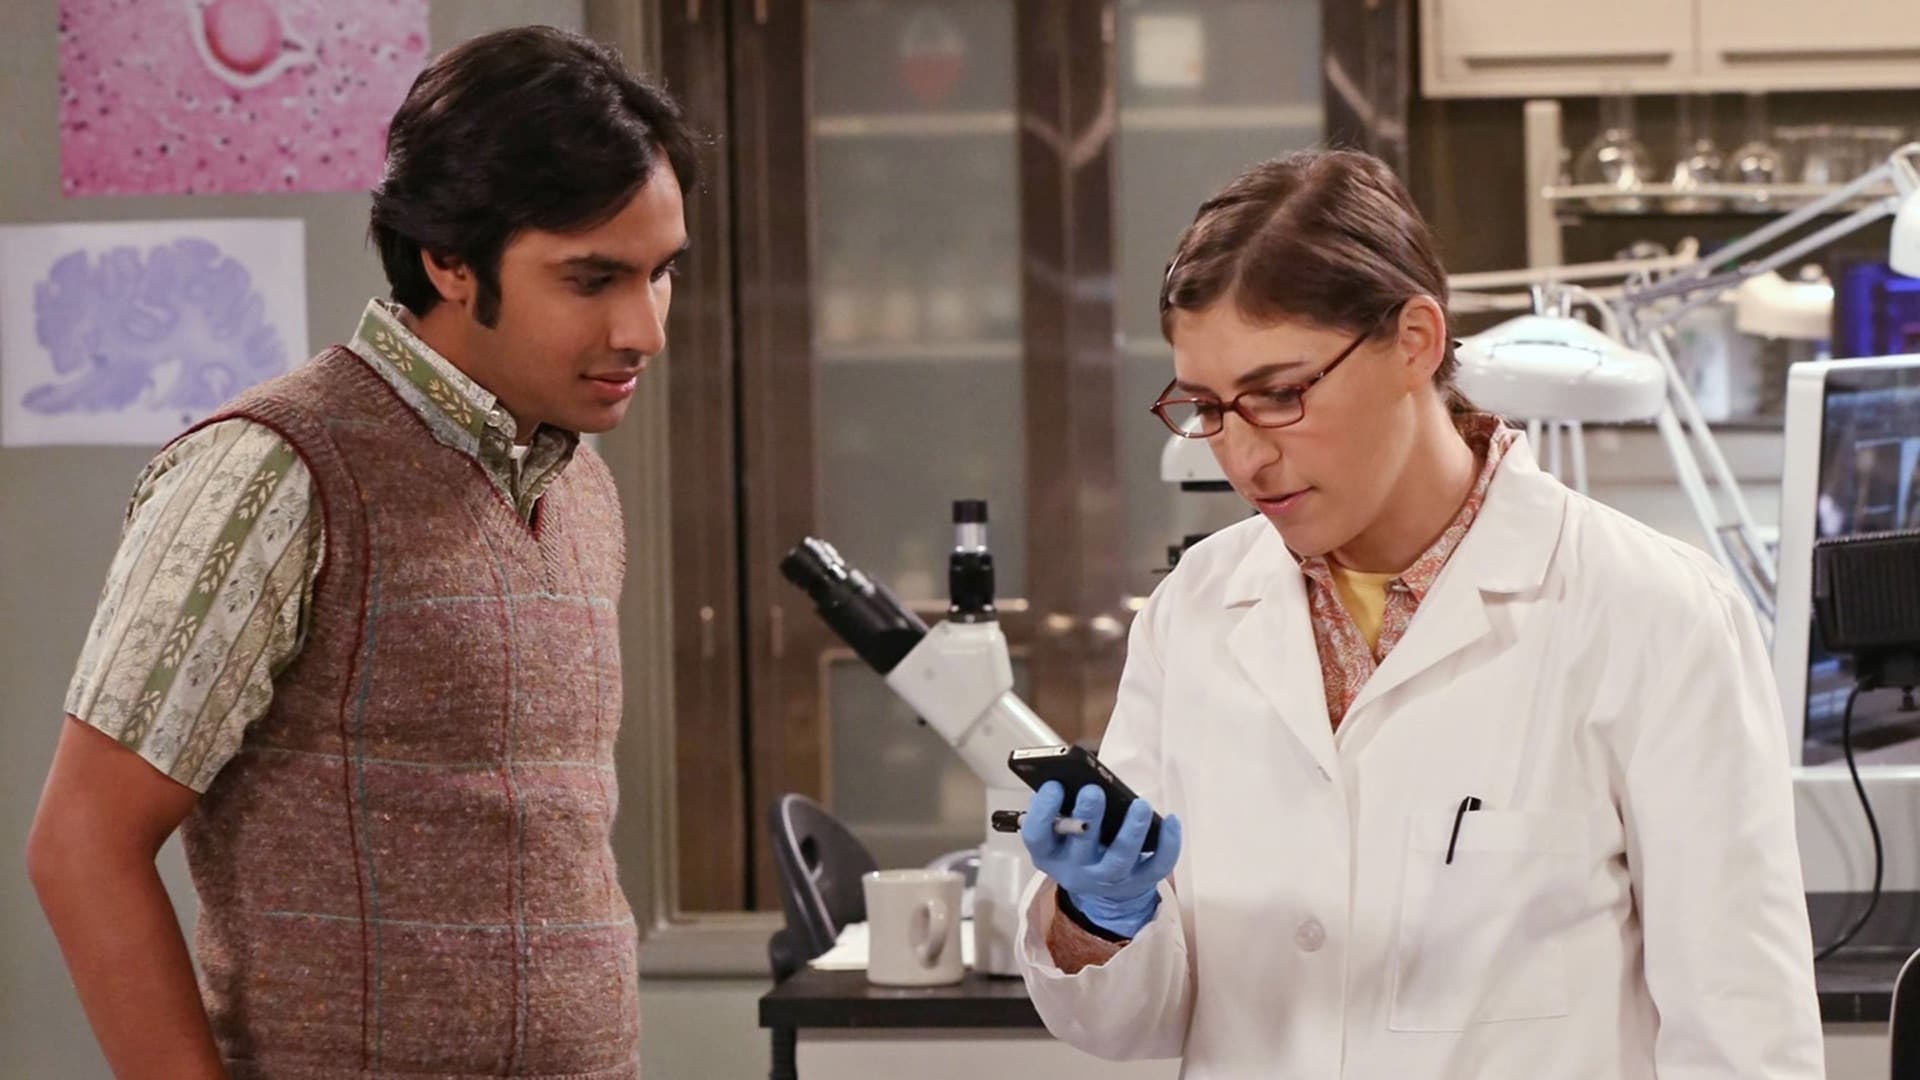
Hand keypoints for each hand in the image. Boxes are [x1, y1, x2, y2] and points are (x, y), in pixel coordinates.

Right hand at [1020, 780, 1181, 938]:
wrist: (1098, 883)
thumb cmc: (1075, 841)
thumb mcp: (1056, 828)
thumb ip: (1059, 804)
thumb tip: (1070, 774)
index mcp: (1048, 852)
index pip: (1037, 836)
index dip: (1042, 811)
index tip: (1054, 785)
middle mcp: (1074, 871)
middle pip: (1081, 849)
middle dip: (1088, 817)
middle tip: (1093, 790)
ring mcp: (1106, 880)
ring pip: (1120, 861)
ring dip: (1130, 831)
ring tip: (1140, 804)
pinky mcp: (1137, 882)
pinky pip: (1156, 867)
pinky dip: (1167, 845)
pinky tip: (1171, 820)